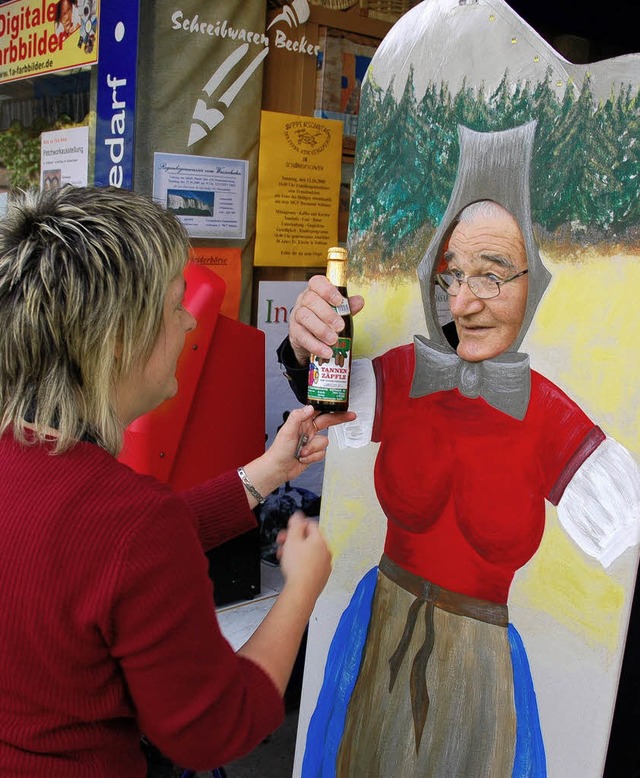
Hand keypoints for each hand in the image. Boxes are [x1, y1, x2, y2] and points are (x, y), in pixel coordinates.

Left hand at [239, 406, 356, 506]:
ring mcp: (311, 442)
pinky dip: (313, 457)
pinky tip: (303, 459)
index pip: (319, 410)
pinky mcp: (314, 453)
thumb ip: (298, 417)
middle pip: (328, 422)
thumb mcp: (287, 430)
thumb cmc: (279, 450)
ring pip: (324, 442)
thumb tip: (310, 408)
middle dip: (338, 420)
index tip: (342, 405)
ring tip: (301, 453)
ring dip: (313, 449)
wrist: (278, 469)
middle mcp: (308, 430)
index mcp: (302, 421)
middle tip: (351, 416)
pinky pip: (322, 453)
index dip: (331, 407)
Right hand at [276, 512, 331, 599]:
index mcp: (320, 540)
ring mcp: (325, 563)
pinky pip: (313, 564)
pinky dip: (303, 563)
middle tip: (284, 544)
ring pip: (310, 552)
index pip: (310, 524)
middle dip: (294, 540)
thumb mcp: (292, 540)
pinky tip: (294, 568)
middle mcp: (326, 550)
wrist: (302, 590)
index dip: (297, 526)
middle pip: (309, 539)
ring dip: (297, 552)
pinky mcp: (322, 575)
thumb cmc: (298, 568)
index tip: (289, 531)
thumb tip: (298, 515)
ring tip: (286, 557)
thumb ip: (295, 524)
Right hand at [289, 275, 363, 365]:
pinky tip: (326, 351)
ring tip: (334, 340)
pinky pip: (302, 337)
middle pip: (310, 300)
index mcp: (315, 291)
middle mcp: (304, 300)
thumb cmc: (324, 319)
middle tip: (340, 326)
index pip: (317, 282)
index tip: (339, 301)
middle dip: (327, 314)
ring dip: (321, 330)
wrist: (310, 338)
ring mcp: (297, 316)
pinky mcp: (294, 332)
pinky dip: (315, 345)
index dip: (327, 290)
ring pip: (305, 317)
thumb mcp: (338, 311)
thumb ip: (347, 306)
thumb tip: (359, 301)